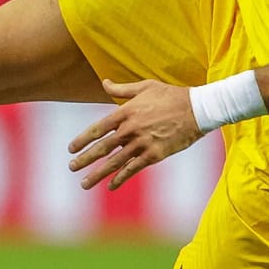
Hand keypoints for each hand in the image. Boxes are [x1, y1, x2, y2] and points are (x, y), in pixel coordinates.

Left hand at [68, 79, 202, 189]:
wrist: (197, 109)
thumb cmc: (171, 95)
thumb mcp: (146, 86)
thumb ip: (122, 89)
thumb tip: (104, 82)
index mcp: (126, 112)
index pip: (97, 128)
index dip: (82, 140)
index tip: (71, 149)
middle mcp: (131, 129)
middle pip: (102, 148)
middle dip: (84, 159)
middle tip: (71, 167)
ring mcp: (142, 143)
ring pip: (115, 162)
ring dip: (98, 174)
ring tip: (84, 183)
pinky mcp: (155, 155)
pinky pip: (133, 169)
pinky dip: (121, 178)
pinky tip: (111, 185)